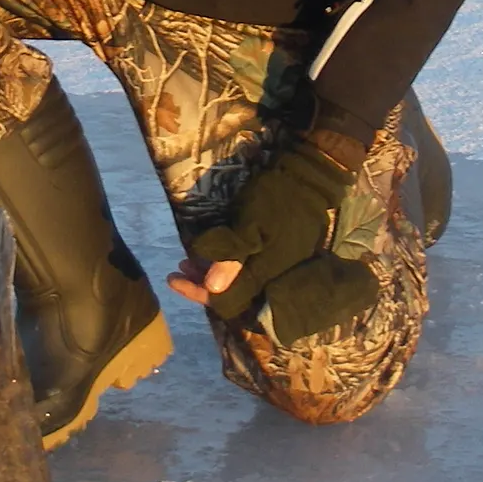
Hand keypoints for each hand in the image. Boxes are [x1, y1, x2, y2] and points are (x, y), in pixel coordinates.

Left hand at [164, 136, 379, 341]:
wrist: (308, 180)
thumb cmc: (275, 199)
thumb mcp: (250, 224)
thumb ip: (232, 257)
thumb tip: (213, 288)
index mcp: (266, 276)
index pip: (226, 301)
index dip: (198, 292)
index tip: (174, 278)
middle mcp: (273, 280)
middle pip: (232, 296)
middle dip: (202, 285)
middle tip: (179, 269)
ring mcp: (278, 270)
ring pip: (238, 284)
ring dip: (210, 274)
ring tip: (187, 260)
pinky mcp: (278, 258)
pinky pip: (248, 272)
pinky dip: (226, 265)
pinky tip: (210, 252)